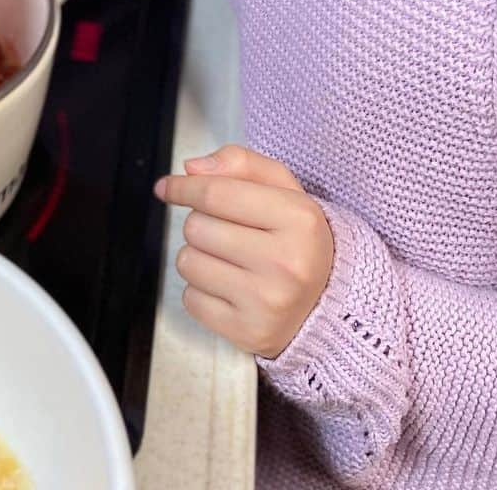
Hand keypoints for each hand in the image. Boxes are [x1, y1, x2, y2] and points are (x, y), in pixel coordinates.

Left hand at [154, 144, 333, 358]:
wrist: (329, 303)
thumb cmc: (296, 238)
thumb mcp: (284, 189)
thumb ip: (241, 164)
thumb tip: (191, 169)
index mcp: (298, 218)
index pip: (215, 193)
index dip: (183, 187)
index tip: (167, 187)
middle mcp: (286, 262)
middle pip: (196, 227)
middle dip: (201, 224)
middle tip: (228, 232)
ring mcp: (268, 302)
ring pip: (187, 263)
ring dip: (198, 256)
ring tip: (229, 260)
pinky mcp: (249, 333)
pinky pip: (190, 300)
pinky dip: (200, 291)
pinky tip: (229, 287)